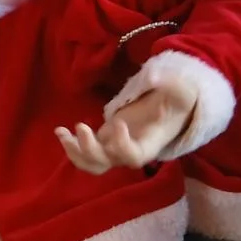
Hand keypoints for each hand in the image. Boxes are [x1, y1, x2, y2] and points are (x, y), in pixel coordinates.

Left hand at [55, 75, 198, 174]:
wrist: (168, 109)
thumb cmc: (175, 103)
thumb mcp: (180, 92)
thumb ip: (172, 84)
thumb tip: (154, 77)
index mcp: (148, 145)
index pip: (133, 157)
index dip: (122, 145)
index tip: (117, 122)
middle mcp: (129, 153)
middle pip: (106, 163)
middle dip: (89, 149)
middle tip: (80, 126)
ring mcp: (114, 150)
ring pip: (91, 164)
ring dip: (74, 152)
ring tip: (61, 132)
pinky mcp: (103, 142)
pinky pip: (84, 153)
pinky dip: (70, 145)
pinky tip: (59, 131)